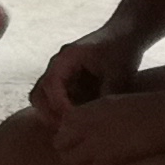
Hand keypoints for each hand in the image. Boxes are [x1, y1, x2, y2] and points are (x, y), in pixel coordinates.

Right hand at [26, 25, 144, 120]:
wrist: (125, 34)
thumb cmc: (121, 48)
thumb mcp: (118, 72)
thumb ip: (107, 93)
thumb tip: (98, 118)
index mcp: (65, 58)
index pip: (50, 84)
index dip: (59, 105)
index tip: (74, 120)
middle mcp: (57, 67)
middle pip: (38, 95)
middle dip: (50, 114)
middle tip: (68, 130)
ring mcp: (59, 75)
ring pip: (44, 100)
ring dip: (53, 116)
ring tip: (72, 130)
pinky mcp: (67, 83)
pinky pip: (56, 101)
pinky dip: (62, 113)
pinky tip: (79, 123)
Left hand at [41, 86, 164, 164]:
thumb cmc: (150, 111)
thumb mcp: (114, 105)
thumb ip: (94, 119)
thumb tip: (83, 137)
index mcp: (86, 111)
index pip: (62, 132)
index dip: (71, 143)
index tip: (84, 150)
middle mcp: (85, 126)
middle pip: (62, 149)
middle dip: (72, 158)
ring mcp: (94, 143)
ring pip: (71, 164)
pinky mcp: (107, 161)